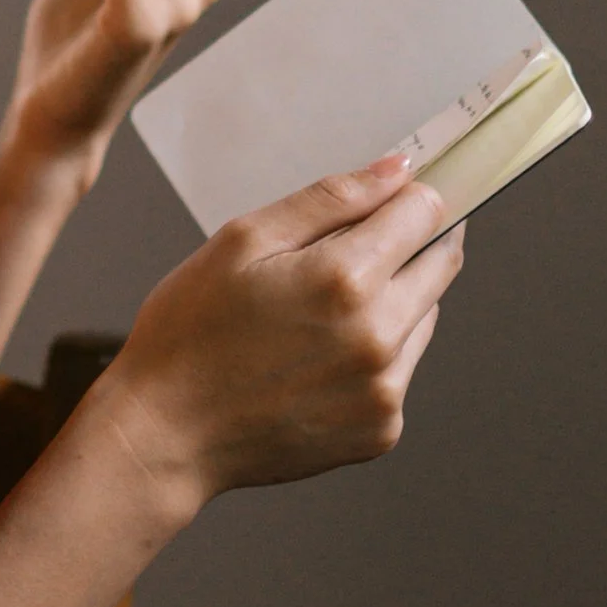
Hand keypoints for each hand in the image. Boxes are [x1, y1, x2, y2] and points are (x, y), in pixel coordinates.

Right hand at [94, 158, 462, 521]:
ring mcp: (384, 390)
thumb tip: (399, 171)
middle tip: (352, 255)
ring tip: (317, 318)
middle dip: (408, 247)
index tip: (394, 201)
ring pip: (424, 318)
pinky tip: (316, 362)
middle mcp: (379, 337)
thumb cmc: (188, 334)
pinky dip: (374, 357)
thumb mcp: (243, 240)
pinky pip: (401, 371)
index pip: (427, 212)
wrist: (165, 435)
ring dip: (392, 303)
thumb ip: (330, 199)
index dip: (410, 197)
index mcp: (346, 279)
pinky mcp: (381, 429)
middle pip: (441, 264)